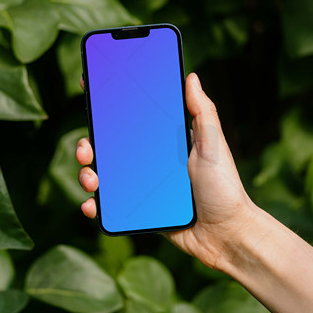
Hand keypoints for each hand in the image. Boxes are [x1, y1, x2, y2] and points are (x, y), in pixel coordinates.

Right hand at [76, 72, 259, 270]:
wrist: (227, 235)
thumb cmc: (225, 189)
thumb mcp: (215, 146)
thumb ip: (203, 112)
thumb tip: (192, 77)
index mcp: (166, 142)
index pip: (133, 118)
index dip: (110, 106)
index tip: (90, 88)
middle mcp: (151, 163)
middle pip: (110, 147)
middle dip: (90, 143)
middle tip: (85, 146)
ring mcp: (143, 188)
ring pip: (105, 175)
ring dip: (88, 173)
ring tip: (90, 178)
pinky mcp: (139, 212)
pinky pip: (111, 207)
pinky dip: (96, 205)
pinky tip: (92, 204)